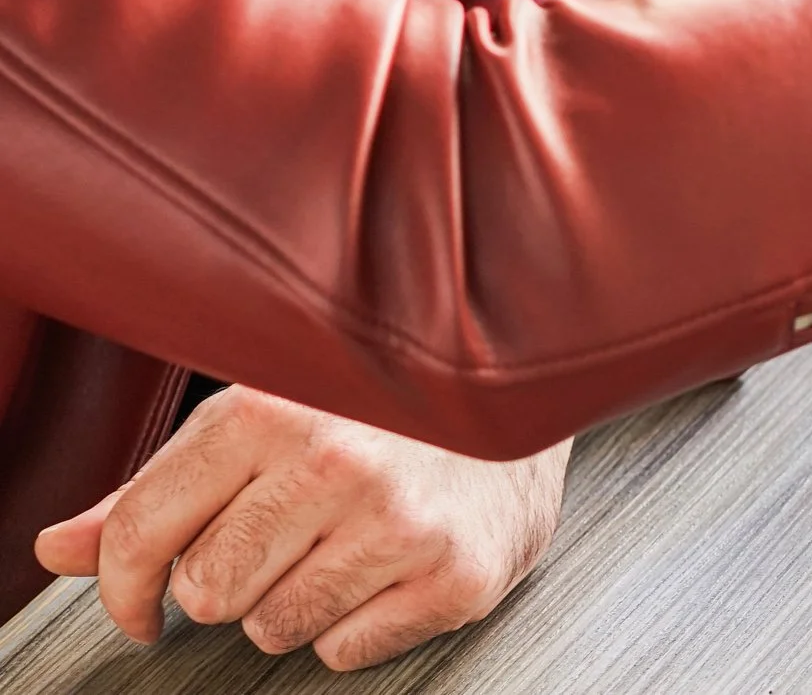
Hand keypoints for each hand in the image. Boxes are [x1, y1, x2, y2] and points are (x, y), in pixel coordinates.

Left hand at [34, 386, 567, 671]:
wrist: (527, 392)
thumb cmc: (383, 404)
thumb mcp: (266, 416)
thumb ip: (158, 488)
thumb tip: (55, 549)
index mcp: (273, 409)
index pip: (143, 532)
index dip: (122, 586)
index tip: (138, 607)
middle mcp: (336, 462)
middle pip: (206, 592)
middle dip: (230, 581)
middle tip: (283, 539)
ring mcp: (401, 524)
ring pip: (272, 628)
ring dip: (294, 601)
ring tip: (343, 543)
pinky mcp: (456, 577)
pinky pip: (343, 650)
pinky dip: (356, 620)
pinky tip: (388, 565)